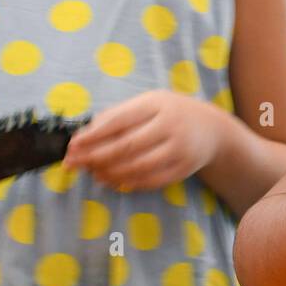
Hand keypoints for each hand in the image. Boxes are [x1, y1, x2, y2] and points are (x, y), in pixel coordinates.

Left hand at [64, 90, 224, 191]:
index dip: (93, 135)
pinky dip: (127, 182)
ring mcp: (179, 150)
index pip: (119, 121)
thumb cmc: (171, 113)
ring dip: (109, 173)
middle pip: (126, 146)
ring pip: (137, 167)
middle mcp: (170, 126)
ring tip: (92, 173)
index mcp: (158, 104)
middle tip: (73, 164)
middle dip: (95, 157)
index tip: (72, 146)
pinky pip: (150, 181)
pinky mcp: (183, 169)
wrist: (213, 129)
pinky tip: (112, 180)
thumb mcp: (149, 103)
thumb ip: (118, 115)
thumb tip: (85, 135)